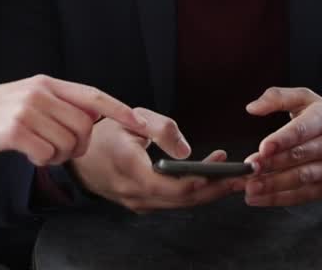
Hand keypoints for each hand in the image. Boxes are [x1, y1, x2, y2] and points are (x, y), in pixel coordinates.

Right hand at [0, 74, 144, 165]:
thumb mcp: (25, 96)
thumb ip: (56, 103)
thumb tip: (91, 115)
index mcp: (46, 82)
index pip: (92, 95)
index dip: (119, 109)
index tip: (139, 123)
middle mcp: (39, 92)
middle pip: (84, 126)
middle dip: (79, 145)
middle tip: (57, 148)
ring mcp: (27, 110)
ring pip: (68, 143)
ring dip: (58, 155)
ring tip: (37, 149)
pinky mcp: (15, 131)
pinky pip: (47, 154)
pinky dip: (42, 161)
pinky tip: (26, 155)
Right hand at [70, 107, 242, 212]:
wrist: (78, 154)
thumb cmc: (105, 132)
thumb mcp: (132, 117)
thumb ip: (163, 130)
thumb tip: (188, 152)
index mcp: (131, 169)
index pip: (174, 185)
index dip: (204, 180)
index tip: (226, 169)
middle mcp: (134, 192)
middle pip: (184, 199)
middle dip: (216, 188)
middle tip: (243, 177)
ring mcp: (136, 202)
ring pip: (180, 204)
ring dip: (208, 192)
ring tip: (234, 178)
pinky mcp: (140, 203)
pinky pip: (171, 202)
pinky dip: (193, 193)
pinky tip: (210, 182)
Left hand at [242, 87, 321, 206]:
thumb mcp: (306, 99)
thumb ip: (277, 97)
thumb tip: (251, 108)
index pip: (301, 130)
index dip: (282, 140)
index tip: (263, 148)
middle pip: (298, 156)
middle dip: (271, 165)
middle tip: (248, 170)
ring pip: (300, 178)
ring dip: (273, 185)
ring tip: (251, 188)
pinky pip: (303, 195)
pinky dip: (280, 199)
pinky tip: (260, 198)